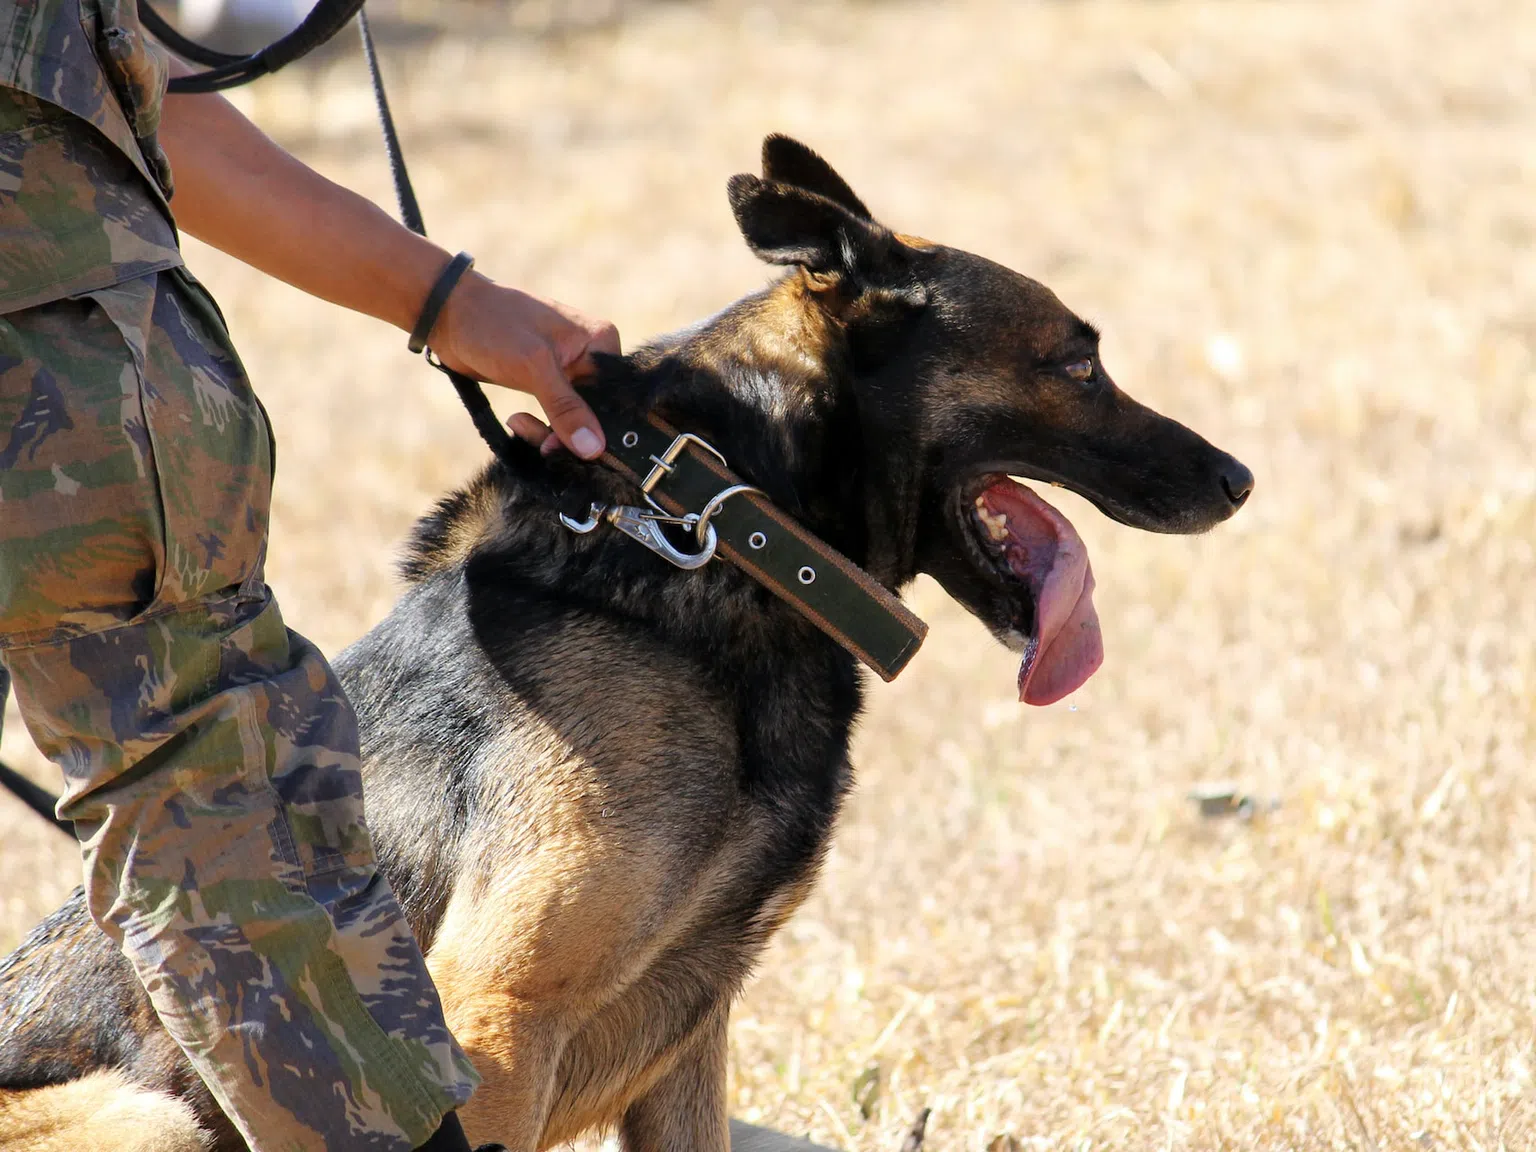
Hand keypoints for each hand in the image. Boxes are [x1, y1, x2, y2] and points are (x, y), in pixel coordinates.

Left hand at [429, 272, 619, 457]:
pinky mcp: (550, 387)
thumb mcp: (533, 365)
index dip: (598, 429)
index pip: (615, 399)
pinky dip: (540, 428)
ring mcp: (571, 374)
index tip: (575, 451)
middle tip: (543, 446)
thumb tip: (594, 448)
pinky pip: (557, 420)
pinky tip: (517, 421)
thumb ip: (565, 407)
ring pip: (576, 423)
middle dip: (569, 435)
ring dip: (550, 434)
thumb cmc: (493, 324)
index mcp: (601, 343)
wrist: (449, 315)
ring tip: (519, 425)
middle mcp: (592, 359)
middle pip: (597, 415)